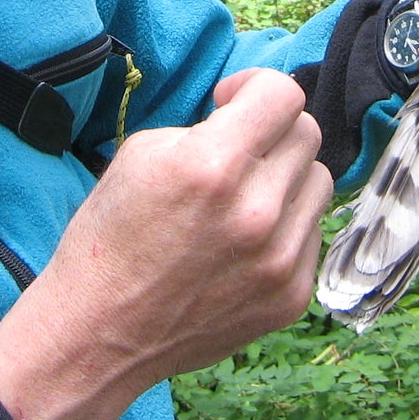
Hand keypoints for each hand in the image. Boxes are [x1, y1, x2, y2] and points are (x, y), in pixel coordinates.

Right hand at [0, 68, 329, 419]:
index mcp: (214, 165)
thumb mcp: (142, 154)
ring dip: (285, 177)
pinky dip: (284, 226)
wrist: (100, 332)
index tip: (230, 102)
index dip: (255, 86)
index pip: (284, 94)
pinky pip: (311, 233)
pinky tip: (244, 241)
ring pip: (318, 181)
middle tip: (235, 150)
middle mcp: (257, 211)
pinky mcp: (291, 296)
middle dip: (270, 130)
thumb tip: (248, 117)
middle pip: (306, 134)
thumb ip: (206, 126)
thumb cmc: (111, 238)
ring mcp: (280, 260)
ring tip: (243, 196)